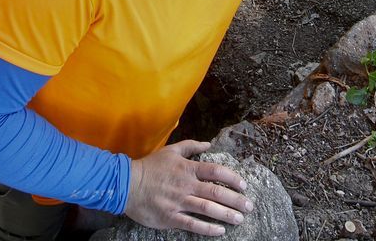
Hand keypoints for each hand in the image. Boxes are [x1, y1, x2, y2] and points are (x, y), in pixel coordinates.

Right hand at [125, 140, 251, 236]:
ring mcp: (178, 202)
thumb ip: (191, 146)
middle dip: (236, 200)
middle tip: (249, 206)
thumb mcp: (171, 151)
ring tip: (239, 219)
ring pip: (207, 209)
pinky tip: (220, 231)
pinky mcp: (170, 217)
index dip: (232, 178)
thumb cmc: (150, 167)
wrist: (126, 184)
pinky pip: (192, 224)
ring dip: (226, 214)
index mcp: (187, 169)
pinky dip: (207, 228)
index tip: (243, 185)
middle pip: (216, 192)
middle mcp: (186, 185)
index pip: (216, 172)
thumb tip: (209, 144)